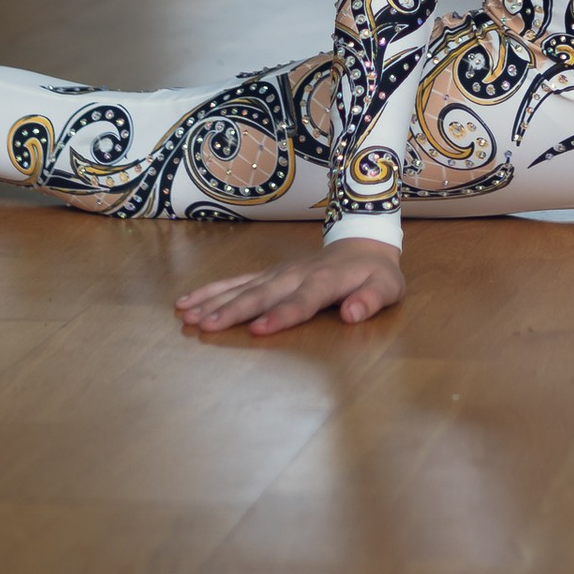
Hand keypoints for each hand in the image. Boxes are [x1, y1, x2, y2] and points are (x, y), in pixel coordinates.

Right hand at [174, 237, 403, 342]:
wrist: (362, 243)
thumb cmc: (375, 274)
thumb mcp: (388, 288)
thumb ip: (371, 300)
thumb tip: (352, 314)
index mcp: (325, 281)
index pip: (302, 301)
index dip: (282, 314)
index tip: (259, 329)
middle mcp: (296, 275)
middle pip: (262, 294)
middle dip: (233, 311)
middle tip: (205, 327)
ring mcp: (278, 272)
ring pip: (242, 287)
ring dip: (214, 302)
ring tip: (186, 317)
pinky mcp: (268, 274)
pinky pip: (236, 282)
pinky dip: (211, 291)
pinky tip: (187, 303)